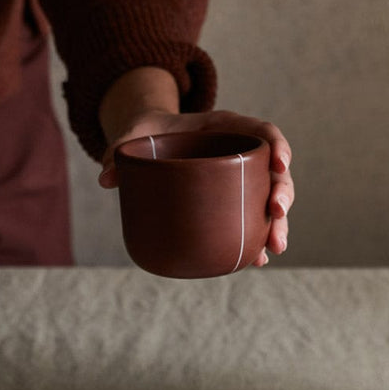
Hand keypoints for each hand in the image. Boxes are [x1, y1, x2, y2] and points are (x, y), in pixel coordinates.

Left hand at [98, 70, 292, 266]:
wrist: (151, 141)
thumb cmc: (150, 133)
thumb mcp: (136, 133)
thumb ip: (121, 150)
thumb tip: (105, 179)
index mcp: (227, 128)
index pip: (264, 132)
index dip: (278, 147)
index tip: (280, 164)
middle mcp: (240, 155)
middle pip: (275, 173)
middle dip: (283, 195)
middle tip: (276, 214)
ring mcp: (239, 182)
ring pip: (270, 202)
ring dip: (278, 226)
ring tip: (274, 249)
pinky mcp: (231, 204)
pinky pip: (252, 222)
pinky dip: (257, 242)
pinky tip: (259, 261)